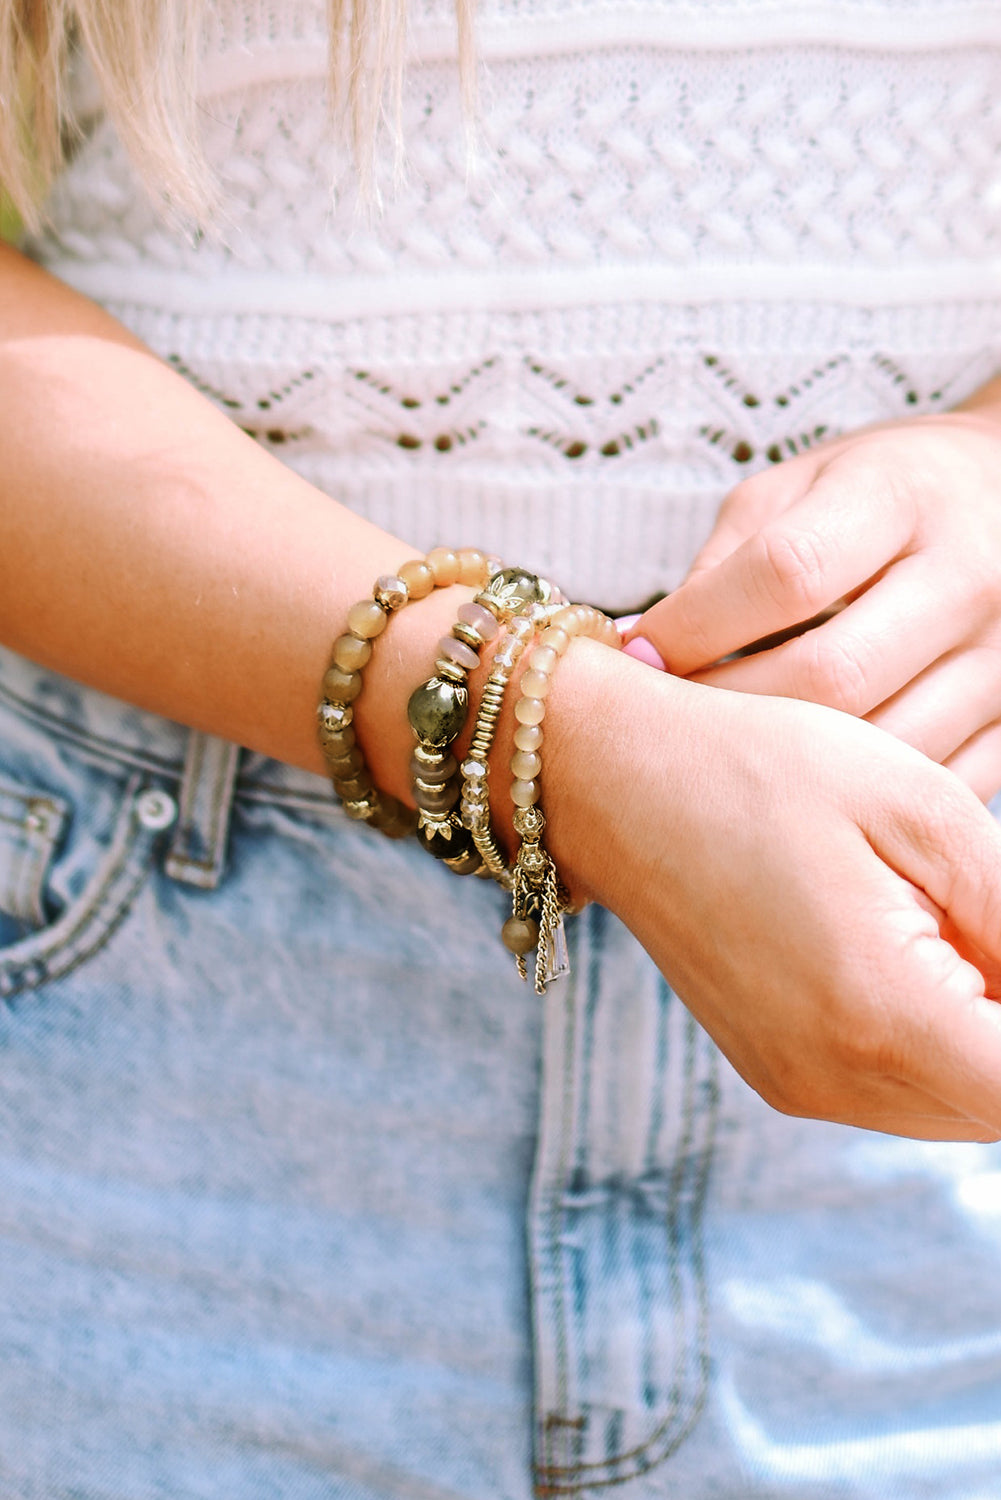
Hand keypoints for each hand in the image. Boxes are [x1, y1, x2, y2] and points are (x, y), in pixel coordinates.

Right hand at [545, 645, 1000, 1140]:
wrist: (616, 782)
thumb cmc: (762, 769)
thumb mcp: (921, 810)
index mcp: (880, 1012)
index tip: (996, 941)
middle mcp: (833, 1078)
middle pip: (998, 1107)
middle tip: (969, 912)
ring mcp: (798, 1085)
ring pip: (957, 1110)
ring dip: (984, 1038)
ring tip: (943, 924)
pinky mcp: (778, 1074)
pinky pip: (899, 1093)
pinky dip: (937, 1041)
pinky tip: (912, 951)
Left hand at [626, 408, 1000, 799]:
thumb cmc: (880, 492)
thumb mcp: (796, 487)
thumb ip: (725, 562)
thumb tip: (646, 649)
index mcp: (900, 497)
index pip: (785, 574)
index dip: (697, 625)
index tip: (640, 654)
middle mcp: (969, 574)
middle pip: (831, 676)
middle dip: (731, 708)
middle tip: (671, 719)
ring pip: (880, 748)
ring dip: (787, 764)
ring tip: (729, 753)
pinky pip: (929, 784)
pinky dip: (856, 793)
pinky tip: (806, 777)